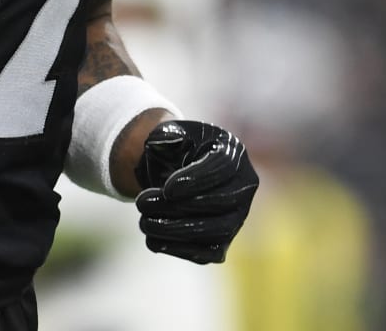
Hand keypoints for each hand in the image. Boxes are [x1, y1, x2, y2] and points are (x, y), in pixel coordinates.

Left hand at [134, 119, 258, 263]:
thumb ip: (166, 135)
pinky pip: (209, 253)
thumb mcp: (168, 133)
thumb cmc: (173, 148)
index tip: (166, 188)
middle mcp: (243, 186)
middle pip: (222, 202)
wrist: (171, 170)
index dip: (197, 179)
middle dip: (179, 206)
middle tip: (142, 203)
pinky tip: (153, 241)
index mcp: (232, 152)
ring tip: (144, 223)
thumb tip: (164, 144)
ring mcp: (237, 216)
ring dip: (178, 230)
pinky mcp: (224, 241)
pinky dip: (181, 250)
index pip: (223, 167)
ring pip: (217, 231)